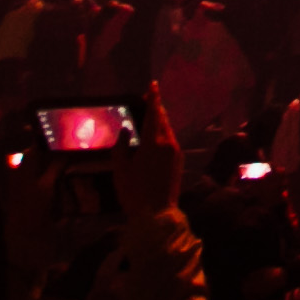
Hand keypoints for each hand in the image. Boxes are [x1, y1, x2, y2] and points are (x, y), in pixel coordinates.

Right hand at [117, 83, 182, 217]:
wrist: (157, 215)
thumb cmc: (134, 192)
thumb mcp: (121, 169)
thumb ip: (121, 147)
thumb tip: (125, 130)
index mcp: (153, 143)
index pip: (153, 114)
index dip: (153, 98)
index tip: (153, 85)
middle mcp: (168, 144)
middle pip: (162, 120)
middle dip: (156, 108)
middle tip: (147, 99)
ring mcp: (176, 152)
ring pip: (168, 130)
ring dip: (159, 121)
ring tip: (150, 116)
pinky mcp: (178, 161)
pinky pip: (170, 140)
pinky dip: (163, 132)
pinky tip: (155, 136)